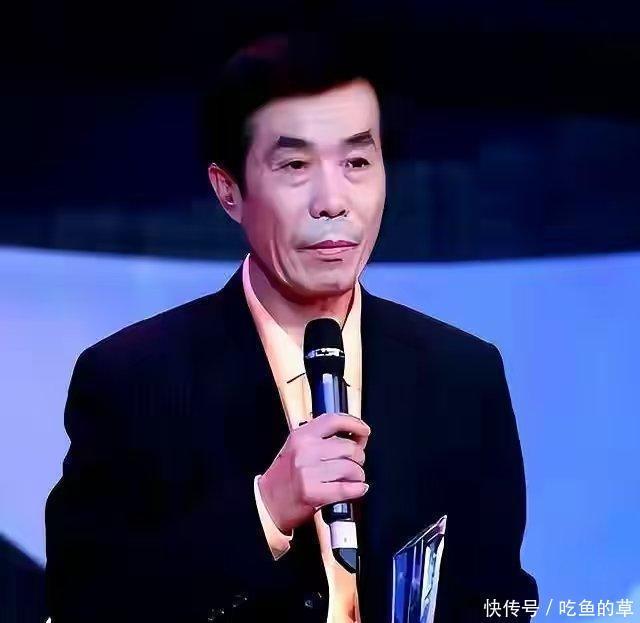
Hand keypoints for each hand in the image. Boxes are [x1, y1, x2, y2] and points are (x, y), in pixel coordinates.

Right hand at [258, 412, 370, 534]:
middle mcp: (305, 451)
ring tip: (353, 478)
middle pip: (349, 447)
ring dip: (358, 475)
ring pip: (351, 468)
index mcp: (301, 435)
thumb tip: (354, 437)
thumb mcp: (297, 447)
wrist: (267, 503)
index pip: (334, 420)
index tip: (364, 431)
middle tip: (354, 463)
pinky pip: (347, 488)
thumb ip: (320, 438)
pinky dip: (357, 489)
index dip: (354, 424)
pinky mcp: (314, 493)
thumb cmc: (284, 476)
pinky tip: (357, 489)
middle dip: (358, 457)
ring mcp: (309, 472)